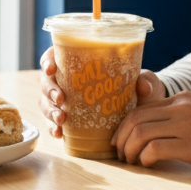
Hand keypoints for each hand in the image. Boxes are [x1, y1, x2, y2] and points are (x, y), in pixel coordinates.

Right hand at [39, 47, 163, 138]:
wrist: (140, 107)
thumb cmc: (135, 85)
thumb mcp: (140, 79)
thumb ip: (143, 80)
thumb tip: (144, 86)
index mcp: (77, 62)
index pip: (54, 56)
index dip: (47, 61)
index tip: (51, 69)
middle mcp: (66, 80)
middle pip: (47, 81)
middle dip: (50, 91)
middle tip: (60, 99)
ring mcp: (65, 100)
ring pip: (46, 102)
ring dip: (50, 111)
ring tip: (61, 120)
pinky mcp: (68, 118)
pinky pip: (53, 122)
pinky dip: (53, 127)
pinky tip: (58, 133)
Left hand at [112, 90, 190, 171]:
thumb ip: (177, 116)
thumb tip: (151, 131)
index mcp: (181, 99)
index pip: (141, 108)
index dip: (125, 126)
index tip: (119, 140)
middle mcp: (181, 108)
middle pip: (136, 119)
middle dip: (122, 138)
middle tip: (120, 154)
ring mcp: (186, 126)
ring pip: (142, 133)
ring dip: (130, 150)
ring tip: (131, 162)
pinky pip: (156, 148)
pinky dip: (145, 158)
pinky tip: (147, 164)